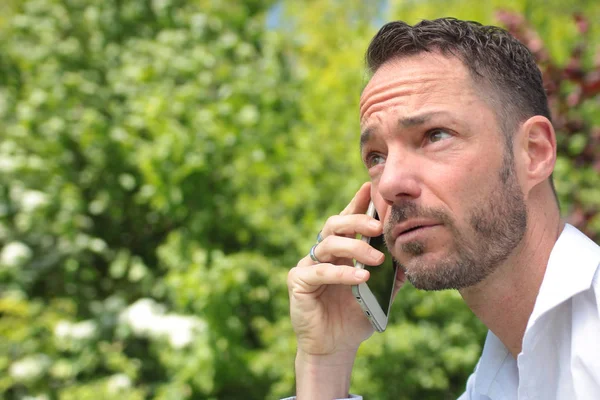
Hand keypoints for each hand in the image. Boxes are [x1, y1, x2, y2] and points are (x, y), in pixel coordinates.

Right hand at [288, 182, 388, 357]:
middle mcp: (322, 253)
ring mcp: (308, 265)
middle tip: (379, 226)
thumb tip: (409, 257)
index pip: (348, 222)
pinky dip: (342, 273)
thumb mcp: (380, 294)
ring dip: (355, 248)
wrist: (336, 347)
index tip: (369, 188)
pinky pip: (320, 271)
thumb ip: (391, 276)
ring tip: (376, 260)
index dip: (356, 203)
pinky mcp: (298, 281)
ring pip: (328, 244)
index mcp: (340, 251)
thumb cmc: (355, 317)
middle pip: (335, 225)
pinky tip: (360, 278)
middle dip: (357, 221)